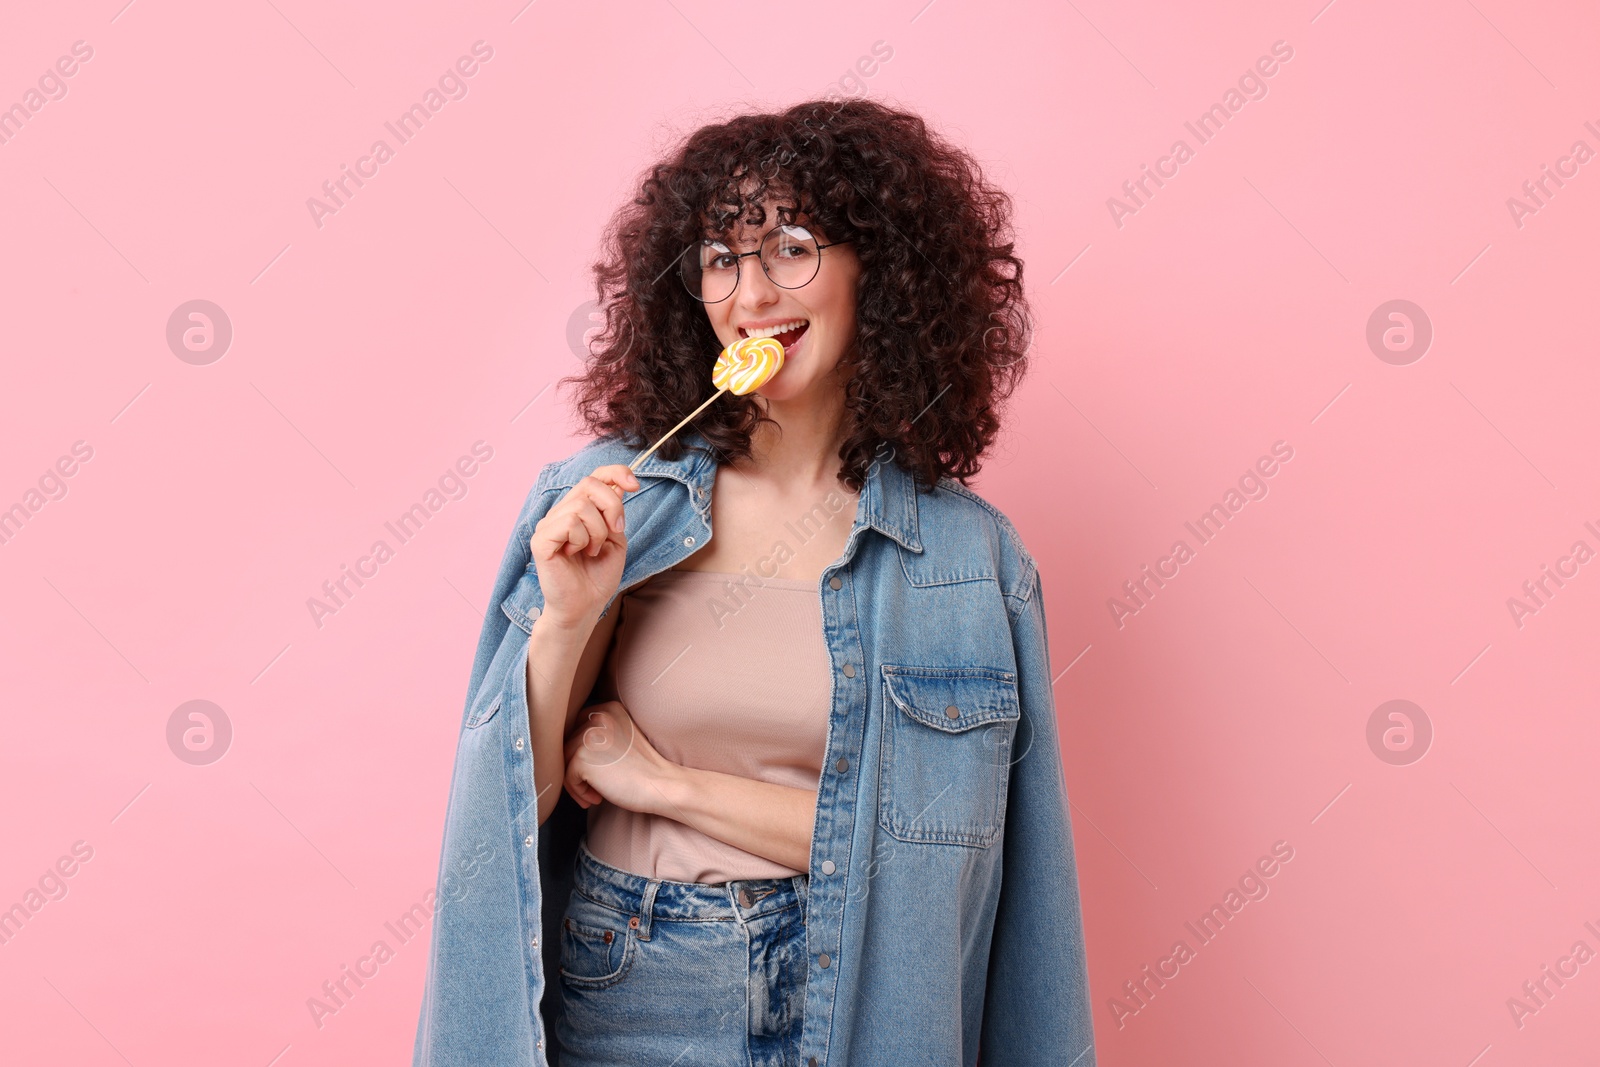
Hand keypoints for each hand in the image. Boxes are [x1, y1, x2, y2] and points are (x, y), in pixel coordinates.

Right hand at [531, 464, 640, 629]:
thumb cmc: (598, 576)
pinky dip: (580, 540)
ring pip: (581, 507)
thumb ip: (614, 512)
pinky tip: (574, 554)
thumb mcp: (615, 538)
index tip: (634, 485)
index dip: (616, 473)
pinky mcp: (540, 540)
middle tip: (614, 532)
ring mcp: (548, 524)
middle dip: (612, 507)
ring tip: (590, 551)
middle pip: (590, 485)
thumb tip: (619, 485)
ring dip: (596, 532)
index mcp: (580, 509)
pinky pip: (568, 523)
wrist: (585, 606)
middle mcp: (562, 512)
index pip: (594, 476)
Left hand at [563, 700, 679, 816]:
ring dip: (577, 783)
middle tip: (596, 788)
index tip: (597, 770)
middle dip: (578, 770)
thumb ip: (598, 735)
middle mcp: (597, 717)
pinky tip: (597, 798)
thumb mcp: (621, 739)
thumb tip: (563, 750)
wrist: (661, 784)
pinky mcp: (583, 757)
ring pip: (565, 761)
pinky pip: (568, 777)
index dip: (582, 753)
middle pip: (569, 745)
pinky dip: (579, 792)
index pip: (577, 728)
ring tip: (596, 795)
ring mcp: (588, 736)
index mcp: (609, 708)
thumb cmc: (644, 770)